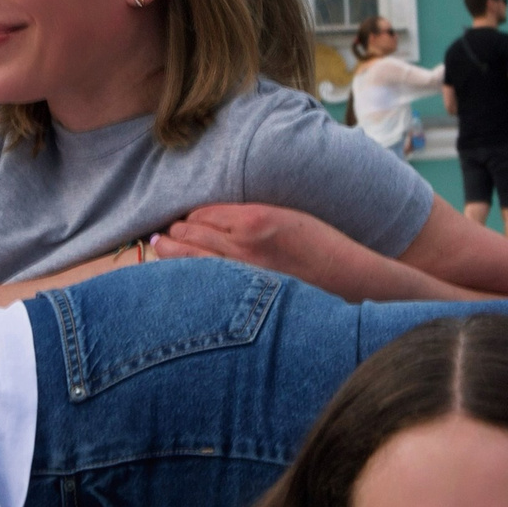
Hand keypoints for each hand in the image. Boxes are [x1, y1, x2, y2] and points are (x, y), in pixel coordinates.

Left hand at [154, 204, 385, 297]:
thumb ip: (249, 218)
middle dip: (174, 232)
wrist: (347, 280)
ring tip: (160, 246)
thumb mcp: (286, 217)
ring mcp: (240, 272)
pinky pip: (205, 280)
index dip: (188, 216)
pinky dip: (186, 274)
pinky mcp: (244, 293)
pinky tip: (175, 272)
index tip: (180, 218)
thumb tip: (215, 221)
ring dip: (171, 251)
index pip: (204, 213)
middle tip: (161, 233)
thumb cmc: (321, 247)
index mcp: (254, 218)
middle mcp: (242, 243)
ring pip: (190, 259)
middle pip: (191, 233)